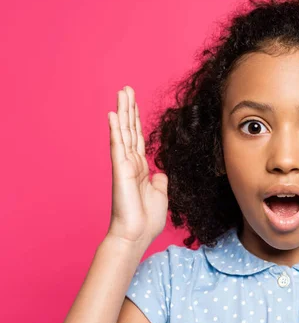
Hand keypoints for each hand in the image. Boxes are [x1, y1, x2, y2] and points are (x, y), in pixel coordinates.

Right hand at [107, 86, 168, 247]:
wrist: (137, 234)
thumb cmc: (147, 219)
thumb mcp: (160, 194)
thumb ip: (159, 180)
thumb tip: (159, 173)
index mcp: (141, 168)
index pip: (139, 138)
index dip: (137, 120)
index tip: (134, 103)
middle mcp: (131, 163)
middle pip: (131, 130)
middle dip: (129, 109)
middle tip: (126, 88)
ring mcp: (125, 165)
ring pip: (124, 132)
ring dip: (123, 112)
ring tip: (121, 93)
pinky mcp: (121, 170)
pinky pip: (118, 146)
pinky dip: (116, 129)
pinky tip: (114, 114)